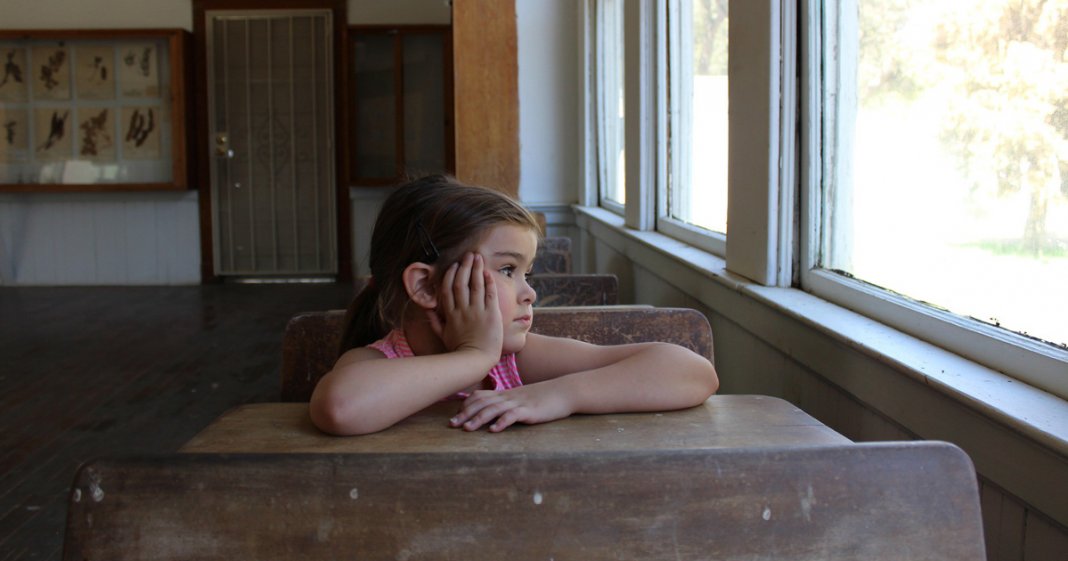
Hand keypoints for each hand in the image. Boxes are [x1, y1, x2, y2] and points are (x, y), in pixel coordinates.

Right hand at [427, 253, 503, 362]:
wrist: (476, 360)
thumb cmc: (459, 350)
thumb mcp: (442, 336)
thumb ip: (434, 321)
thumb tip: (426, 309)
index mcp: (450, 314)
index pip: (447, 289)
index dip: (450, 275)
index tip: (454, 265)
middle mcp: (462, 310)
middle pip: (461, 283)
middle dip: (464, 267)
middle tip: (468, 255)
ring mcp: (477, 311)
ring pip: (475, 285)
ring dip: (476, 269)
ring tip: (478, 257)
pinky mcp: (491, 314)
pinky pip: (489, 294)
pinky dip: (489, 282)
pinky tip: (488, 273)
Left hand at [449, 383, 573, 431]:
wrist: (563, 391)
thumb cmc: (542, 397)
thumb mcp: (521, 399)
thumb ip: (506, 404)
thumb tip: (493, 413)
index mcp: (505, 394)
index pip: (480, 396)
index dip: (465, 406)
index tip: (454, 417)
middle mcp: (508, 397)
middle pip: (482, 403)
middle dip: (465, 414)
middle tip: (452, 425)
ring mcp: (519, 403)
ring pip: (494, 409)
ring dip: (478, 419)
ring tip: (467, 429)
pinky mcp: (529, 411)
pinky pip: (513, 415)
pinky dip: (502, 422)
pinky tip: (494, 430)